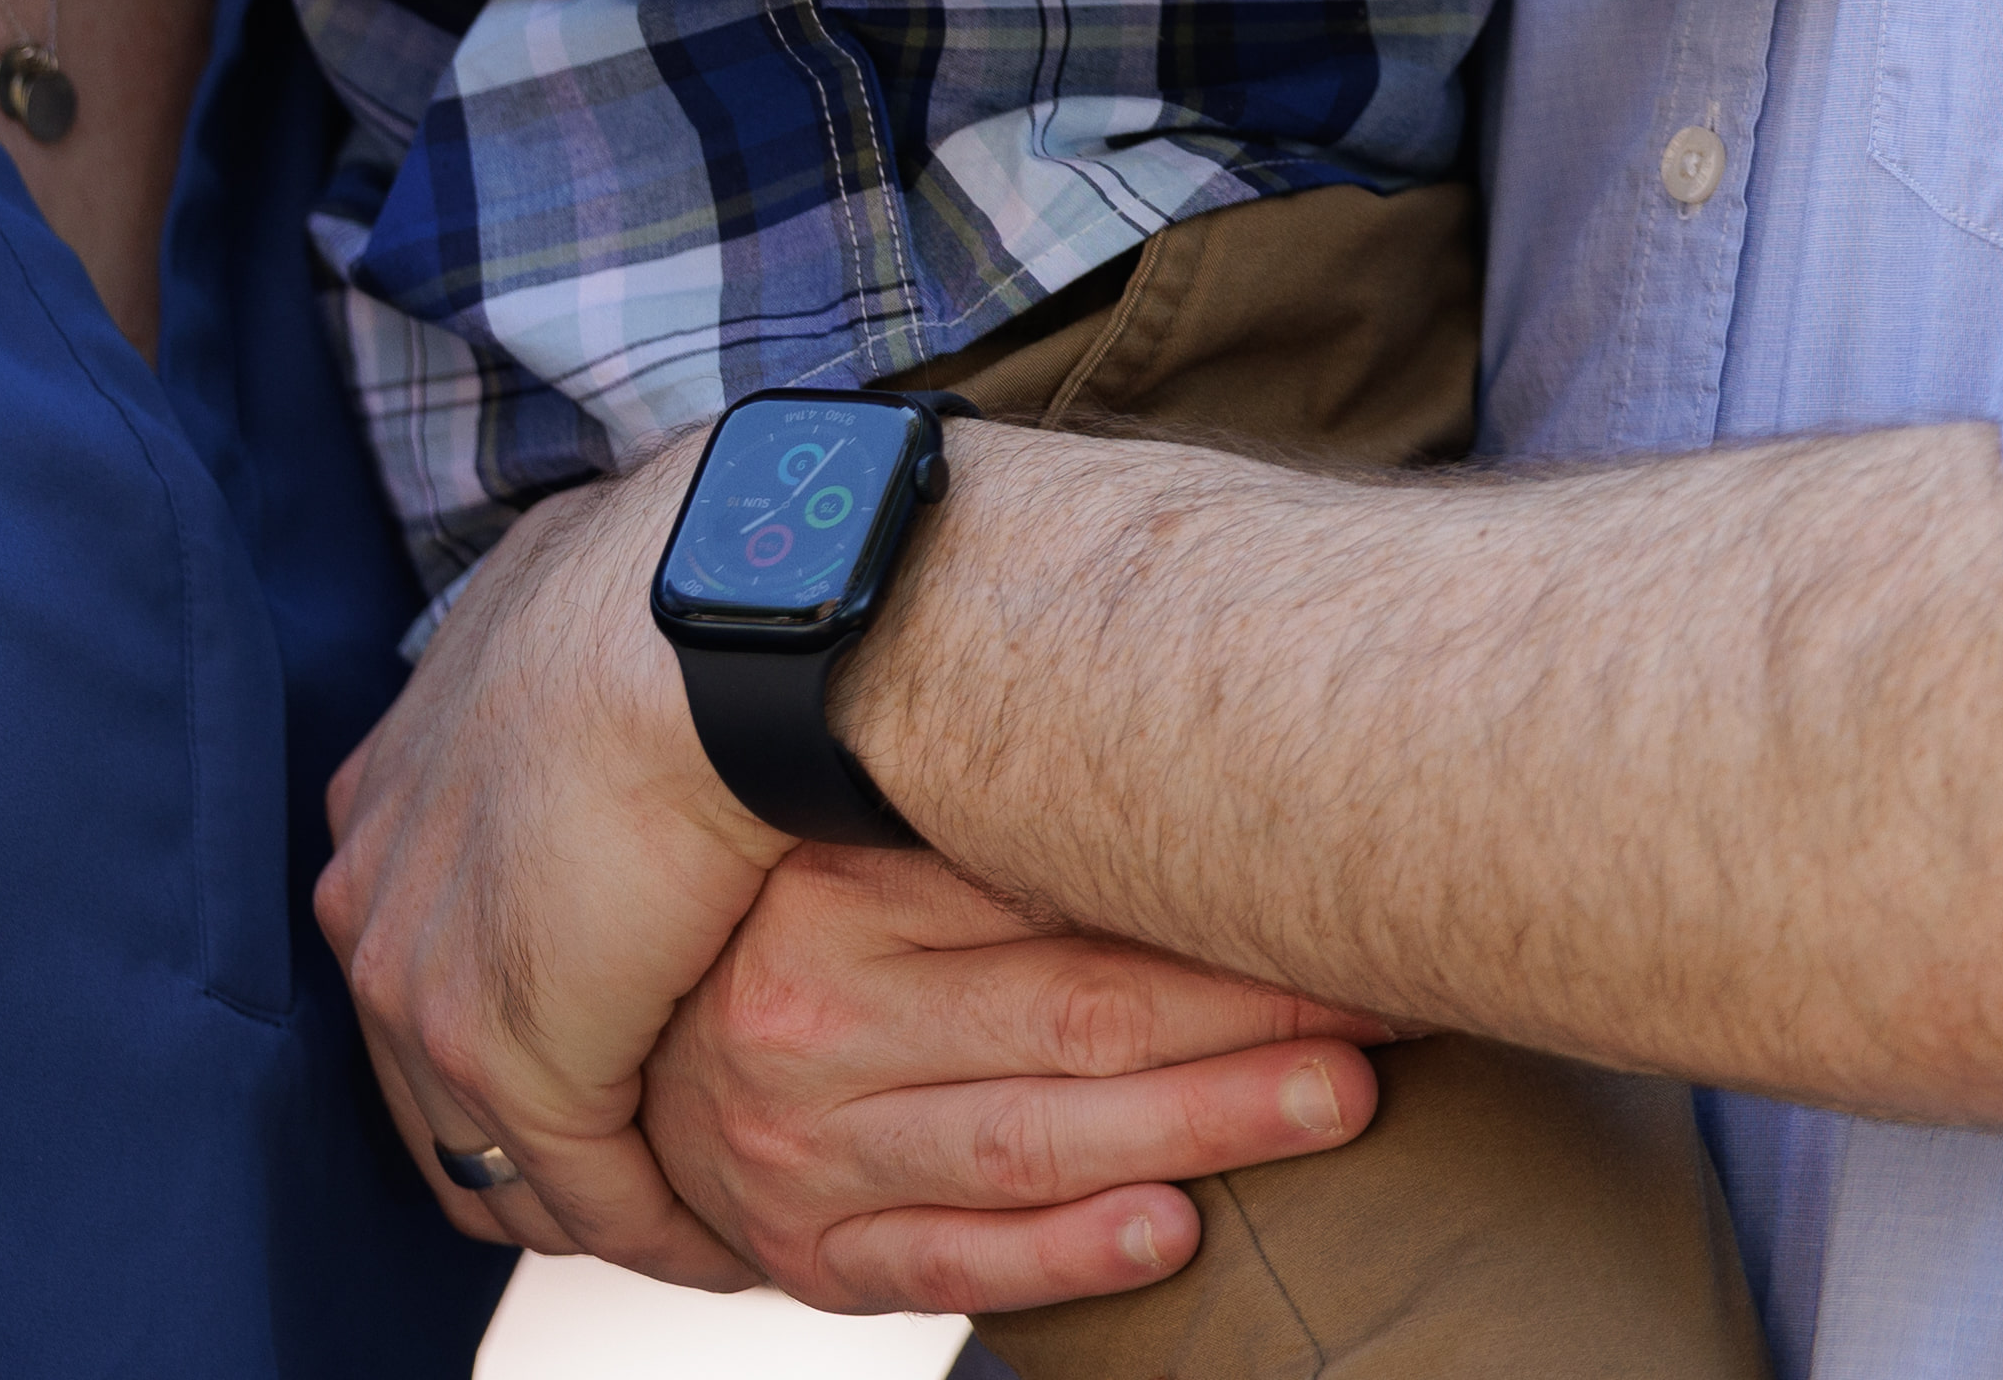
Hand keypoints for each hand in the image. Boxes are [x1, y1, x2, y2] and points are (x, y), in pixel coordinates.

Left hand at [309, 468, 790, 1284]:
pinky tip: (728, 1236)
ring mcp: (417, 977)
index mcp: (389, 787)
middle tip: (658, 1164)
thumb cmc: (696, 591)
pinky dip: (655, 1227)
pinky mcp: (500, 1053)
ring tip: (702, 1217)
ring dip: (599, 1195)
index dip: (524, 1014)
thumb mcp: (590, 616)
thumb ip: (566, 680)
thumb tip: (623, 668)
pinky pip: (579, 1190)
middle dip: (542, 1134)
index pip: (426, 955)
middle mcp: (374, 885)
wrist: (722, 625)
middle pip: (434, 1076)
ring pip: (498, 1152)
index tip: (619, 1047)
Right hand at [644, 846, 1395, 1327]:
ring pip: (1031, 1141)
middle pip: (1068, 1012)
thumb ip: (974, 816)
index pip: (1048, 888)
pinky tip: (1171, 1232)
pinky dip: (1067, 1257)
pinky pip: (952, 1265)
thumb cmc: (780, 925)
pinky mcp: (811, 1256)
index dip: (1203, 887)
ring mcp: (805, 1149)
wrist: (617, 1055)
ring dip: (1199, 1123)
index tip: (1335, 871)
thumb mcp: (843, 842)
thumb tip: (1191, 738)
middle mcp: (809, 1020)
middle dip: (1245, 1007)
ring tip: (1335, 1097)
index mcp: (828, 891)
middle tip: (1385, 990)